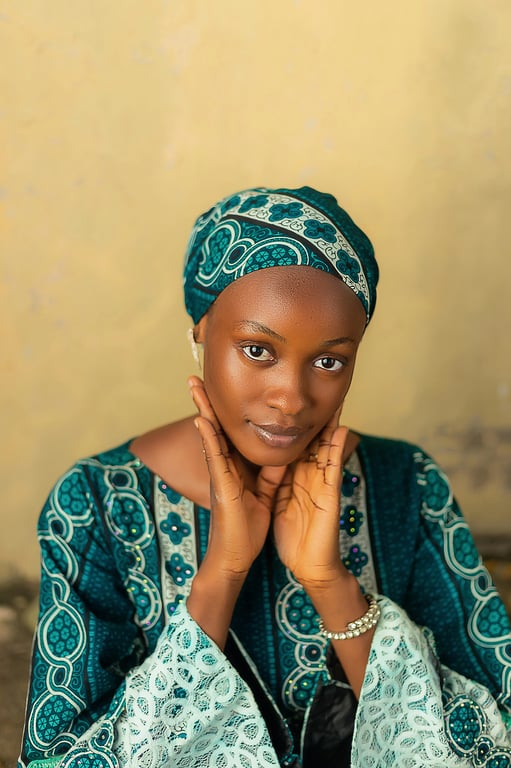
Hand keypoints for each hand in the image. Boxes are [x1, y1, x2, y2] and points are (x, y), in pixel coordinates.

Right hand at [189, 376, 286, 580]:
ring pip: (210, 435)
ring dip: (202, 409)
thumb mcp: (265, 493)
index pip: (229, 432)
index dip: (224, 410)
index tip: (218, 388)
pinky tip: (202, 420)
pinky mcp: (221, 486)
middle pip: (215, 427)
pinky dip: (208, 437)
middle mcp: (224, 467)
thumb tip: (282, 454)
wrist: (236, 557)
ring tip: (194, 386)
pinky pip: (214, 457)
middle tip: (196, 377)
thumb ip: (271, 473)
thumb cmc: (247, 528)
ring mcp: (219, 474)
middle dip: (206, 402)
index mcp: (235, 468)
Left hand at [272, 412, 349, 589]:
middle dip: (314, 417)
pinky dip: (337, 447)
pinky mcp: (330, 493)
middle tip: (318, 390)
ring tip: (334, 398)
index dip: (292, 425)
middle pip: (313, 440)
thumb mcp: (280, 503)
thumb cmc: (295, 538)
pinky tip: (340, 428)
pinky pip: (334, 467)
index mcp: (296, 478)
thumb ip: (277, 483)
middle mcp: (311, 476)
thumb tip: (268, 466)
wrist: (309, 566)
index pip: (294, 445)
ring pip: (326, 447)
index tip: (287, 402)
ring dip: (331, 423)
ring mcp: (323, 483)